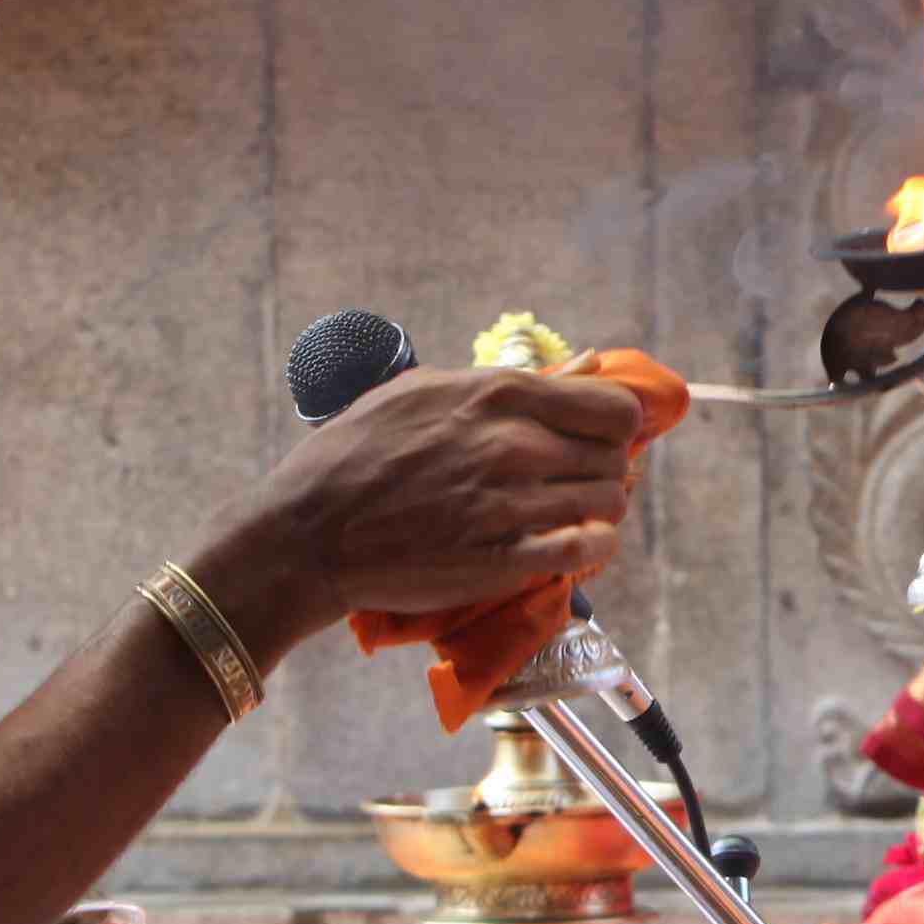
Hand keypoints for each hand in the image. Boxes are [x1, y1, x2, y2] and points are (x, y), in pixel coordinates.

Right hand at [222, 365, 653, 639]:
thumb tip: (587, 363)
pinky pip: (587, 549)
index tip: (597, 436)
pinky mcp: (504, 560)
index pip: (614, 406)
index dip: (615, 424)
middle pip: (615, 457)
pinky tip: (572, 545)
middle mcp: (513, 445)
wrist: (308, 535)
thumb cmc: (355, 455)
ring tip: (567, 513)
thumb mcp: (423, 392)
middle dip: (603, 468)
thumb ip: (510, 380)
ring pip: (609, 503)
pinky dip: (592, 547)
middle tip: (573, 480)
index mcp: (498, 395)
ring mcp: (511, 505)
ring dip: (597, 510)